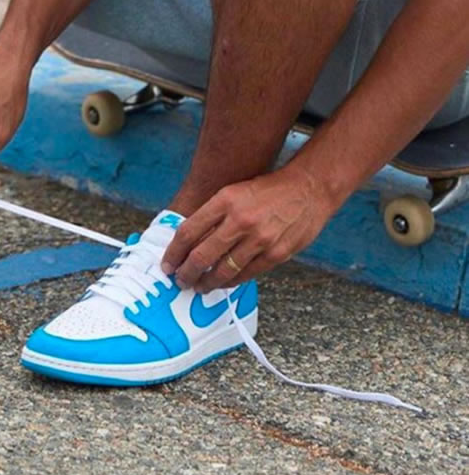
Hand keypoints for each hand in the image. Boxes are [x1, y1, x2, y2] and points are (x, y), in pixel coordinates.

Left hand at [161, 164, 336, 291]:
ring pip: (223, 270)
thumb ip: (212, 215)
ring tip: (199, 286)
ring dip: (206, 282)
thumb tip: (188, 242)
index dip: (174, 252)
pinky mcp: (277, 253)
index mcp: (225, 200)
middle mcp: (240, 219)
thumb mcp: (233, 192)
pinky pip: (246, 274)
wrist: (308, 188)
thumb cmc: (267, 190)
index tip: (167, 263)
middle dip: (186, 273)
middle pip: (202, 255)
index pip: (189, 231)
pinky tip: (223, 283)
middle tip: (180, 280)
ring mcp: (260, 239)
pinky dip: (231, 281)